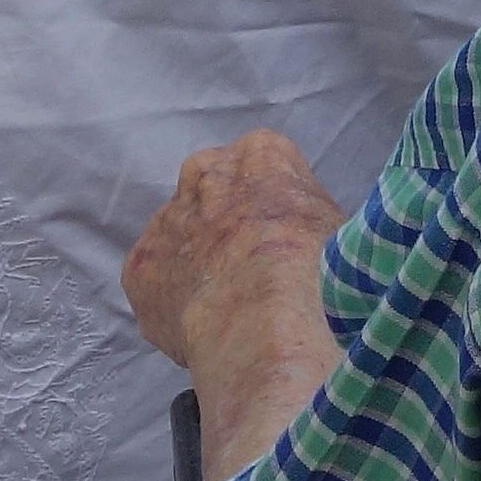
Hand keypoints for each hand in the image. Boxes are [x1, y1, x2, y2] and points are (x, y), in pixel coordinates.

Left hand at [126, 130, 347, 480]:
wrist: (264, 324)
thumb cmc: (316, 274)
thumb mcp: (342, 225)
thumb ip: (314, 214)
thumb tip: (317, 238)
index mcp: (260, 152)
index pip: (266, 167)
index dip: (278, 209)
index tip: (288, 242)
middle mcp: (202, 172)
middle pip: (215, 194)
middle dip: (228, 227)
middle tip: (254, 274)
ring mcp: (165, 220)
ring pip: (182, 239)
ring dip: (198, 265)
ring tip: (230, 310)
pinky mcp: (138, 268)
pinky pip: (156, 283)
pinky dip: (173, 302)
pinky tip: (203, 328)